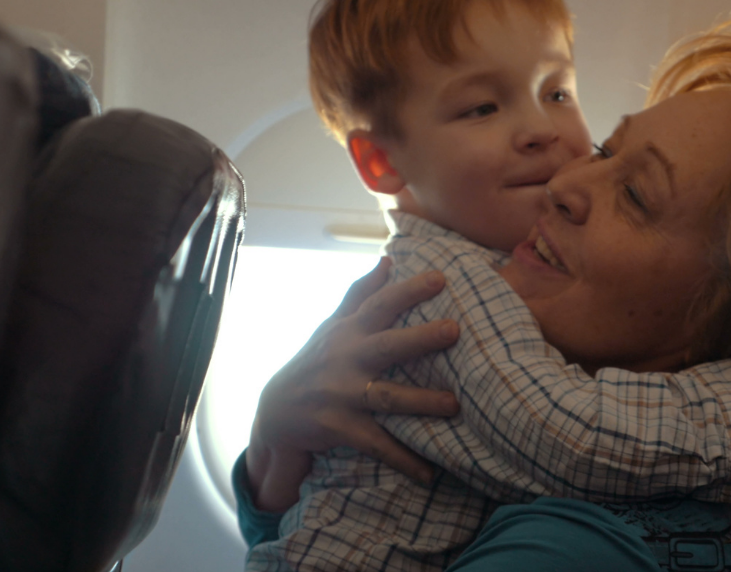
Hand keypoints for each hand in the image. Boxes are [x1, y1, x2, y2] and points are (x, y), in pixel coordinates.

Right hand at [245, 257, 460, 511]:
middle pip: (386, 346)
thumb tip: (390, 259)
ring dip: (421, 403)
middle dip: (419, 338)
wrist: (275, 412)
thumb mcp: (332, 327)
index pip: (379, 305)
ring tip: (455, 405)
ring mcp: (341, 396)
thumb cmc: (315, 362)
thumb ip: (361, 294)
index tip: (441, 277)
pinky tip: (429, 472)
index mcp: (347, 334)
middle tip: (454, 330)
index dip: (408, 290)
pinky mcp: (339, 429)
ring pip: (386, 398)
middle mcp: (345, 361)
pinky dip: (403, 459)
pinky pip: (376, 445)